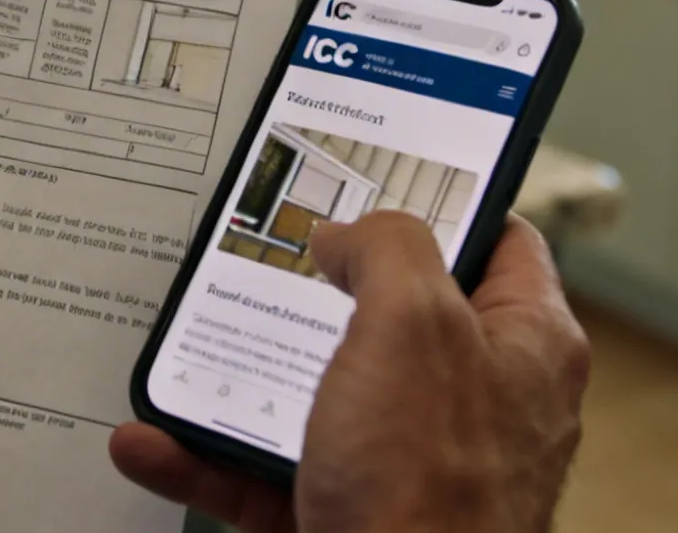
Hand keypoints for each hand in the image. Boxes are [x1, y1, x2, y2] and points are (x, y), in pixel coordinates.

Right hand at [111, 213, 589, 532]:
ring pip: (317, 397)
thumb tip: (354, 233)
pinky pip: (266, 472)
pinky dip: (206, 456)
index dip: (442, 201)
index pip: (499, 242)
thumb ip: (388, 248)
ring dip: (239, 376)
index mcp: (524, 346)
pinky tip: (154, 438)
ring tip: (186, 346)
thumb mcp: (414, 325)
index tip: (379, 179)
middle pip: (392, 316)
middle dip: (317, 289)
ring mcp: (412, 465)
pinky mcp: (352, 517)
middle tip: (267, 256)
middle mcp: (475, 404)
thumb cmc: (436, 497)